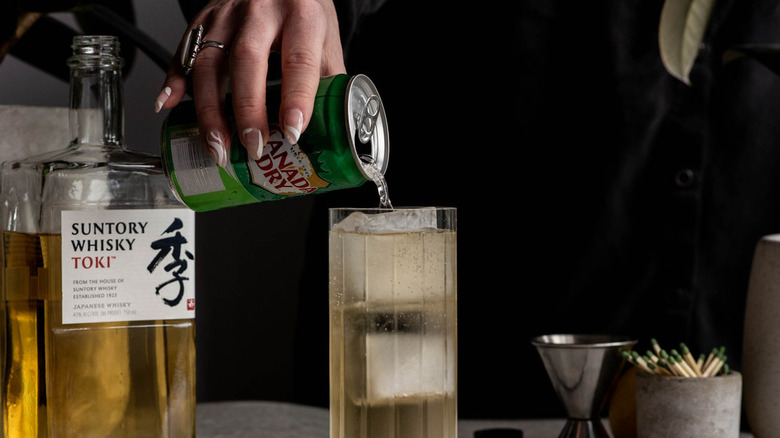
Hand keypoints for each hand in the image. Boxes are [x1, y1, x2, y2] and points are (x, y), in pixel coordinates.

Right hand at [154, 0, 346, 166]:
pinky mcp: (204, 19)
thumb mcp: (327, 44)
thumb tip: (325, 136)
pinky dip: (174, 80)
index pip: (299, 59)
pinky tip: (170, 105)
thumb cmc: (305, 16)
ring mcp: (228, 14)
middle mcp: (262, 10)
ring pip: (209, 61)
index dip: (296, 99)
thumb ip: (326, 86)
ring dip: (209, 109)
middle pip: (247, 60)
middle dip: (248, 111)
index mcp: (302, 16)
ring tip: (217, 145)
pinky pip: (184, 51)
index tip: (292, 132)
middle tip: (252, 147)